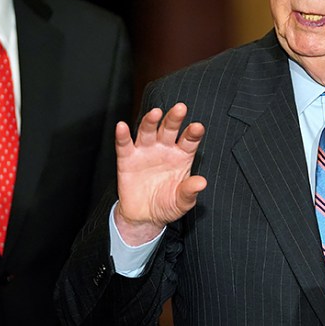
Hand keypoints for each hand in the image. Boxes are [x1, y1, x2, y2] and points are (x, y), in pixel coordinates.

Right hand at [114, 104, 207, 245]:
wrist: (144, 217)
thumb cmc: (167, 205)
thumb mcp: (182, 202)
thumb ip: (190, 191)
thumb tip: (202, 183)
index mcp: (182, 156)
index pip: (189, 140)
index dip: (193, 133)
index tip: (197, 127)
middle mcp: (164, 149)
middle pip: (169, 129)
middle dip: (174, 118)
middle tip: (180, 108)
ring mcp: (146, 151)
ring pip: (148, 131)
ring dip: (151, 121)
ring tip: (155, 113)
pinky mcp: (127, 159)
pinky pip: (125, 145)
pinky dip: (123, 135)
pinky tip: (122, 126)